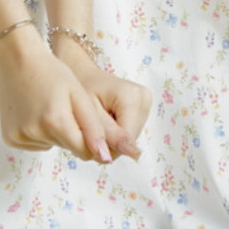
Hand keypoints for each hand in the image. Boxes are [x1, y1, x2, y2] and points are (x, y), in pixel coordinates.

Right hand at [0, 29, 138, 162]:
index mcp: (55, 121)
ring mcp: (19, 136)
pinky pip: (36, 144)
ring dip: (55, 132)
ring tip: (47, 107)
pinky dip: (39, 133)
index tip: (87, 122)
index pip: (85, 152)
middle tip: (64, 107)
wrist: (17, 60)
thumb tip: (105, 158)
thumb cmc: (51, 73)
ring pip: (52, 145)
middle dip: (72, 133)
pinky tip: (34, 113)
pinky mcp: (9, 138)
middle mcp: (34, 132)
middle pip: (68, 148)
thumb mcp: (79, 95)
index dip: (91, 139)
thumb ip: (93, 128)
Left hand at [49, 31, 150, 156]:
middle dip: (108, 141)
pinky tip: (105, 120)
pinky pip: (129, 132)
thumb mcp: (89, 113)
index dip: (106, 145)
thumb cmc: (81, 88)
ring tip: (97, 121)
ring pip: (129, 139)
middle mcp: (145, 99)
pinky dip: (115, 132)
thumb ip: (109, 134)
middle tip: (91, 124)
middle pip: (129, 141)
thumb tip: (133, 154)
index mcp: (132, 97)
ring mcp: (146, 102)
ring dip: (111, 137)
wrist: (83, 73)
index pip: (126, 140)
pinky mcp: (144, 107)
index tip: (88, 133)